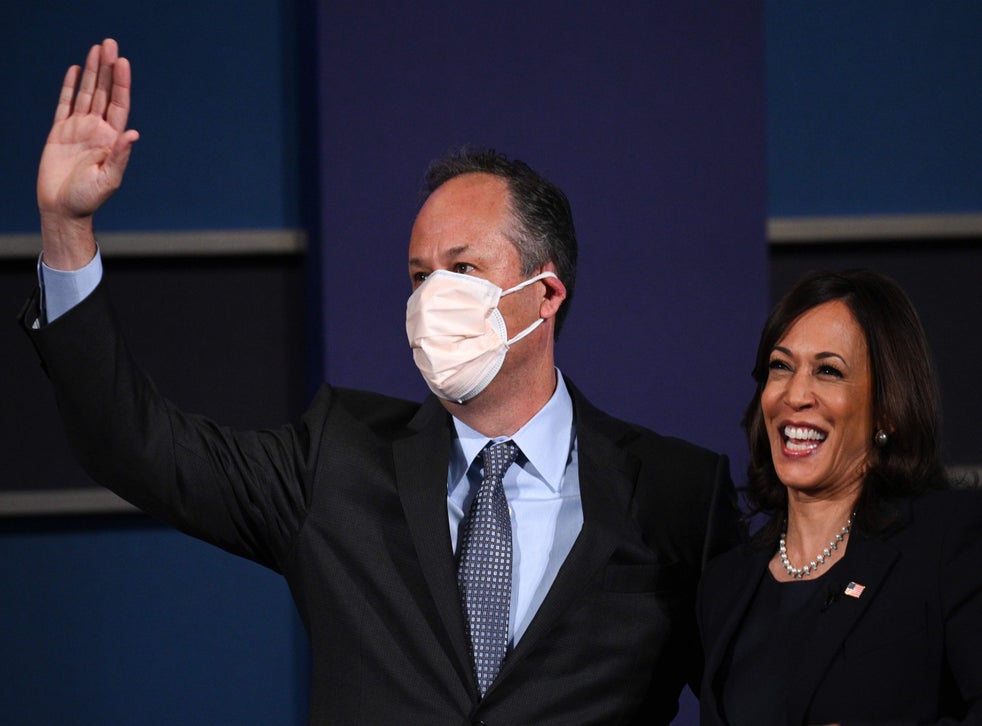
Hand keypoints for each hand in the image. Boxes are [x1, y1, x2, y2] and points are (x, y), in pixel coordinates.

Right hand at [37, 38, 138, 268]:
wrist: (63, 209)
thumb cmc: (89, 199)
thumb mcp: (108, 179)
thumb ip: (120, 155)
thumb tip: (133, 134)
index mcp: (112, 139)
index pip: (119, 105)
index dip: (122, 83)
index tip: (123, 62)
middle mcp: (98, 130)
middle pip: (104, 92)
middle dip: (107, 68)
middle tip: (110, 43)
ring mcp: (79, 129)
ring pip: (87, 93)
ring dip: (92, 71)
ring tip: (96, 48)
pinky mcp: (60, 132)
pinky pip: (65, 104)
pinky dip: (70, 87)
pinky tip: (76, 71)